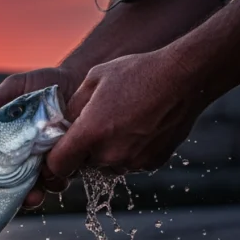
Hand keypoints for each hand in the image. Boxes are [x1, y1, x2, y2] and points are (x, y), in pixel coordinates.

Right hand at [0, 67, 83, 207]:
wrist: (79, 77)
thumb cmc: (41, 83)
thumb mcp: (15, 88)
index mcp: (8, 144)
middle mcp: (27, 156)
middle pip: (21, 185)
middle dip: (26, 196)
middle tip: (31, 197)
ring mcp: (50, 158)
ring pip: (47, 182)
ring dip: (49, 185)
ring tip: (52, 178)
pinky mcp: (73, 156)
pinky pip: (69, 172)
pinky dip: (69, 173)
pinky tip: (72, 164)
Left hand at [46, 50, 204, 179]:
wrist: (185, 76)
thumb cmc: (137, 73)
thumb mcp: (93, 80)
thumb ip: (72, 108)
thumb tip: (61, 125)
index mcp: (90, 133)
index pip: (57, 166)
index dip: (54, 160)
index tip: (58, 150)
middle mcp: (110, 154)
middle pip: (83, 164)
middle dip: (83, 150)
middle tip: (96, 125)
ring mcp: (133, 161)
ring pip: (107, 164)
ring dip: (107, 151)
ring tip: (121, 121)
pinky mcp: (152, 163)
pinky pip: (130, 162)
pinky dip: (129, 150)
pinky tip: (139, 127)